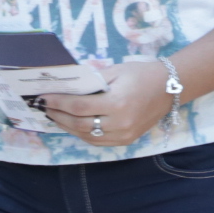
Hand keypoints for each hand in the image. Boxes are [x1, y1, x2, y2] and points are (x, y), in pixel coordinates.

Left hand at [40, 59, 173, 147]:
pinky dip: (83, 134)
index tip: (43, 98)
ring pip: (87, 136)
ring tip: (55, 116)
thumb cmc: (142, 74)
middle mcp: (120, 123)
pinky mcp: (127, 140)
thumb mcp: (115, 71)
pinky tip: (73, 125)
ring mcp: (124, 135)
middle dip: (59, 116)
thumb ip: (91, 81)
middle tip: (44, 108)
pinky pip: (99, 141)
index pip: (79, 107)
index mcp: (117, 103)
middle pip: (80, 124)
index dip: (58, 103)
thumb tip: (66, 87)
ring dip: (67, 127)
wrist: (170, 87)